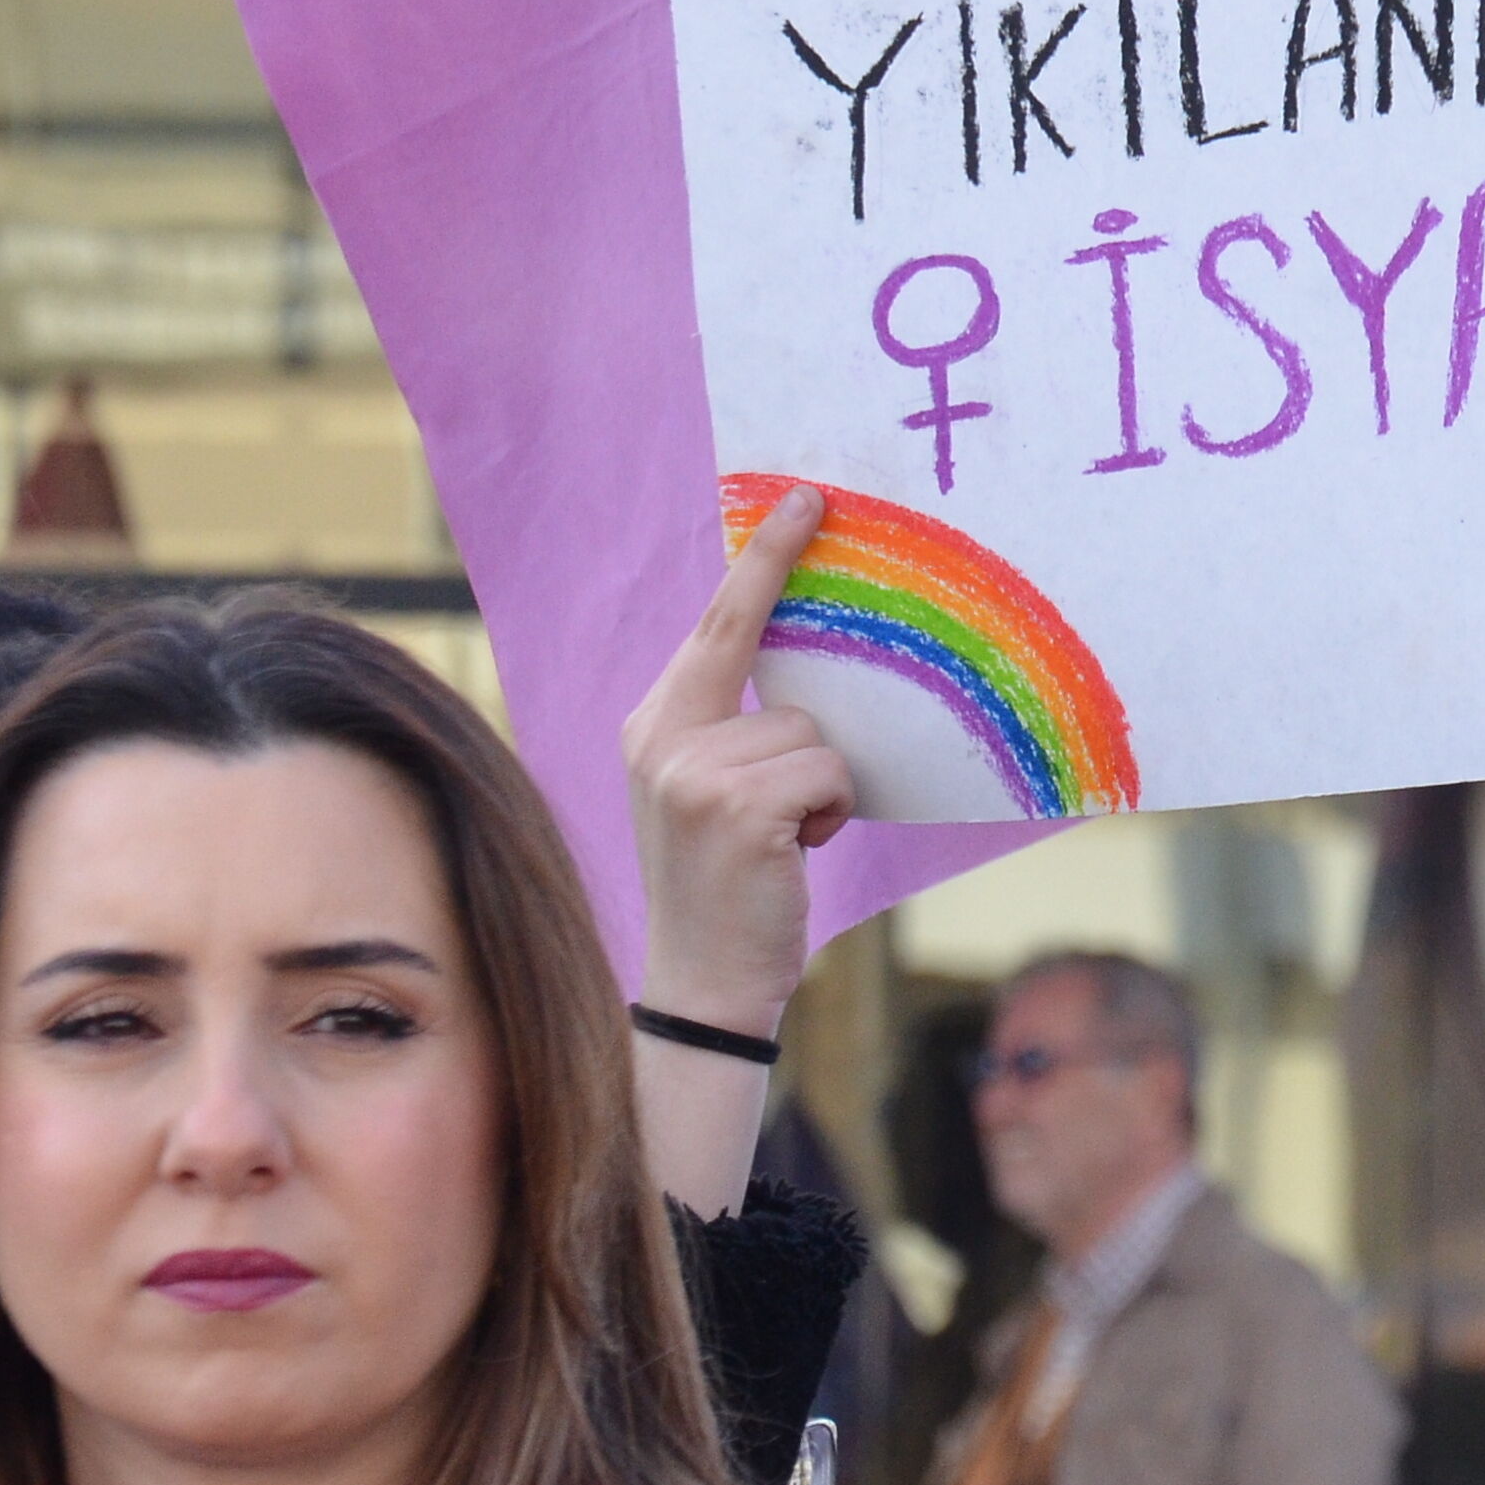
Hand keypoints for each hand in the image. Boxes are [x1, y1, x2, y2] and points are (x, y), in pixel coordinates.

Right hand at [623, 482, 854, 1037]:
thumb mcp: (710, 794)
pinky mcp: (734, 806)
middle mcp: (661, 737)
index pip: (716, 624)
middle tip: (816, 509)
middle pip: (762, 652)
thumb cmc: (728, 886)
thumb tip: (805, 675)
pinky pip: (827, 771)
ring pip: (813, 730)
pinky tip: (798, 851)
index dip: (763, 558)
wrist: (702, 984)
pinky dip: (830, 809)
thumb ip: (733, 729)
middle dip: (787, 599)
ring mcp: (692, 771)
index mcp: (654, 725)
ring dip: (823, 782)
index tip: (804, 500)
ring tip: (790, 834)